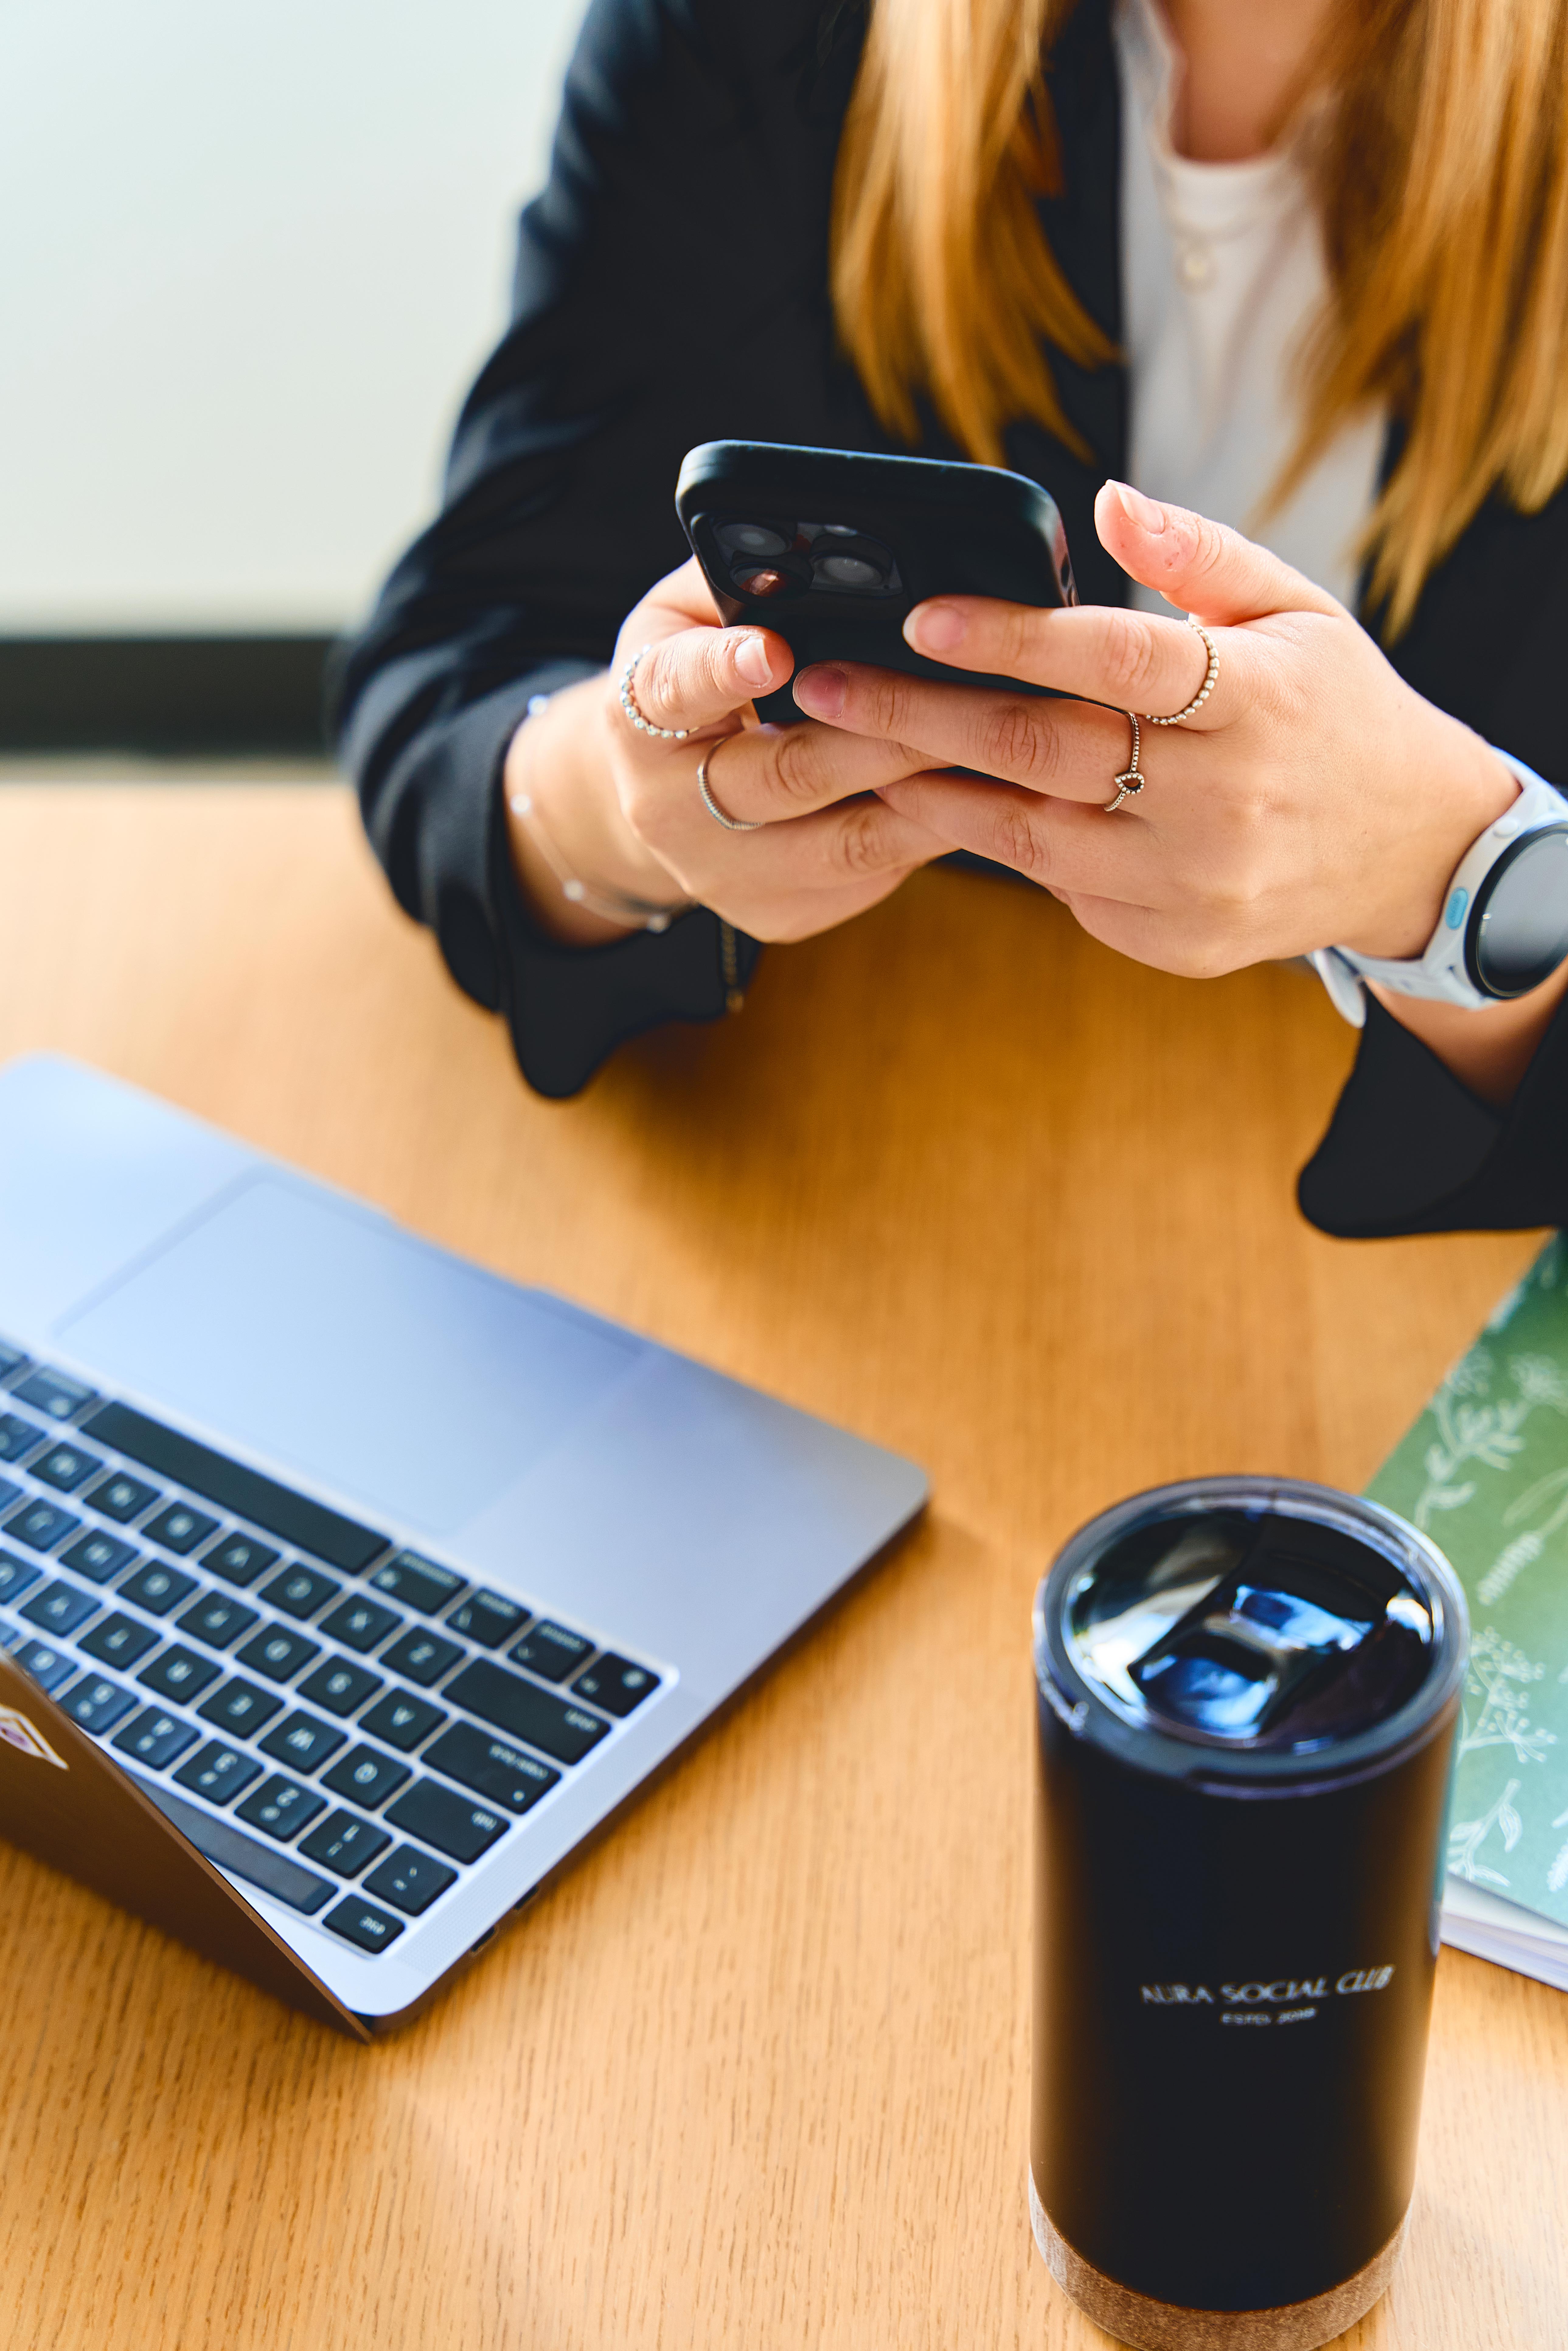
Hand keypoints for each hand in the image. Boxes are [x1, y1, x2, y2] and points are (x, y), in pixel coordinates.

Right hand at [504, 558, 951, 946]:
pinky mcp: (777, 914)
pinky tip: (975, 804)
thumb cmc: (695, 678)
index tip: (772, 649)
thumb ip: (743, 578)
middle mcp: (668, 806)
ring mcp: (723, 874)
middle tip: (957, 699)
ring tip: (991, 755)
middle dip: (881, 736)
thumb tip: (817, 538)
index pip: (676, 688)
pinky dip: (927, 838)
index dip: (724, 670)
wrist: (663, 796)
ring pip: (844, 843)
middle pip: (787, 773)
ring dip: (927, 799)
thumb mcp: (691, 614)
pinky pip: (867, 878)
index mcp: (639, 714)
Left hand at [791, 481, 1518, 979]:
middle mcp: (1225, 800)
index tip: (921, 614)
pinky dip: (998, 844)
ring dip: (930, 789)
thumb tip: (1105, 503)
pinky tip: (938, 804)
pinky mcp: (1176, 940)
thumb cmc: (1336, 711)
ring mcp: (1197, 882)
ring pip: (1031, 834)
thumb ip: (1199, 556)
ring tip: (852, 746)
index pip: (1116, 662)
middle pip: (1047, 751)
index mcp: (1258, 701)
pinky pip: (1063, 888)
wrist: (1410, 847)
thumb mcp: (1298, 611)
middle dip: (922, 714)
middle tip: (826, 682)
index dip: (1012, 638)